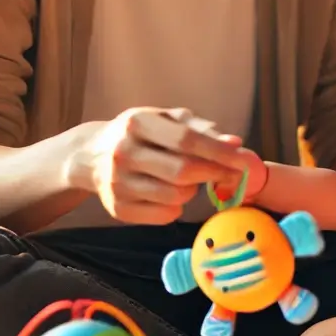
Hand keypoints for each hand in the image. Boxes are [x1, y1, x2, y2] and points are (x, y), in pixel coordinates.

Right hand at [73, 107, 257, 224]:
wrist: (91, 156)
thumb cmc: (141, 134)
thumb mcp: (166, 120)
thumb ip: (201, 129)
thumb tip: (235, 142)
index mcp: (137, 123)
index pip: (187, 140)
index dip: (219, 152)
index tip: (245, 160)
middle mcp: (123, 153)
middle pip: (183, 172)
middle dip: (215, 174)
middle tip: (234, 175)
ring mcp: (117, 183)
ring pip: (176, 196)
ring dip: (193, 190)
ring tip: (188, 179)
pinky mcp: (117, 209)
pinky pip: (164, 216)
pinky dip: (177, 207)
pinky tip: (170, 192)